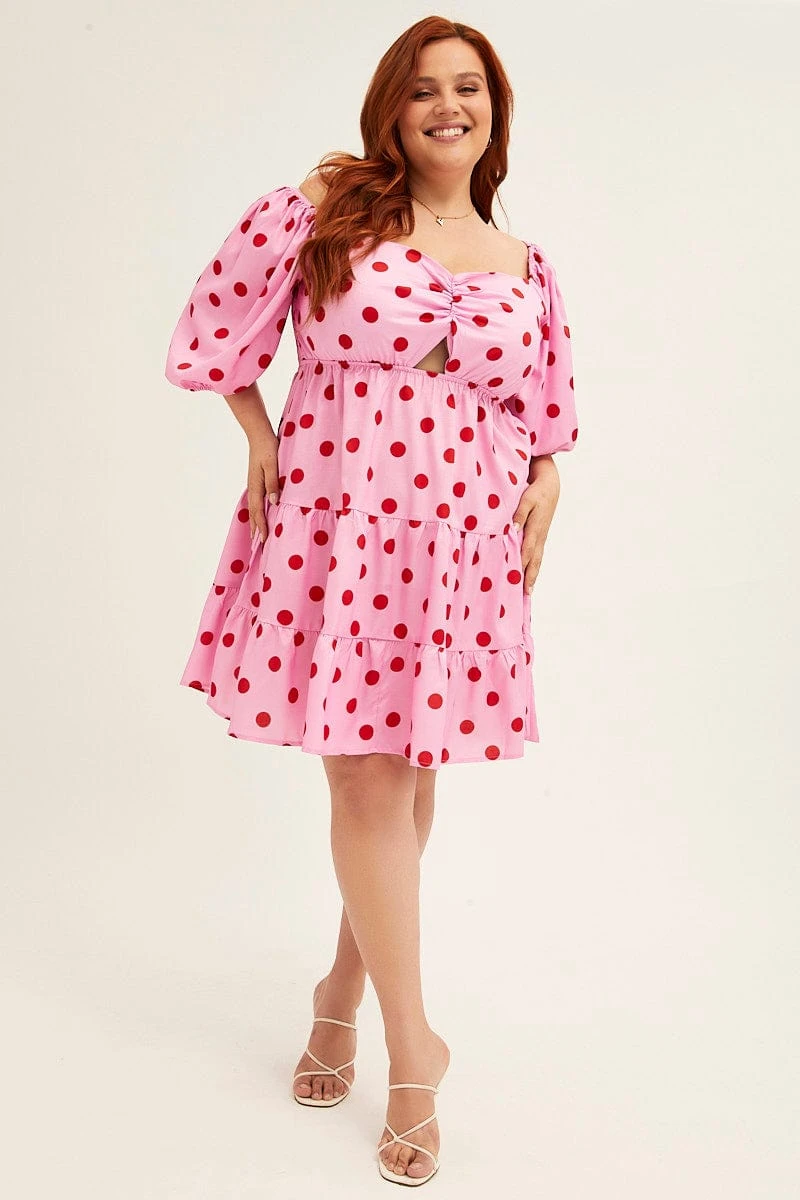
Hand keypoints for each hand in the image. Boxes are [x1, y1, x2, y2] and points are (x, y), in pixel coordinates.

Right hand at [247, 431, 279, 542]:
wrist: (258, 433)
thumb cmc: (268, 447)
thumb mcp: (273, 464)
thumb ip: (273, 482)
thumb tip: (274, 502)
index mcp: (257, 485)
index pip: (259, 511)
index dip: (262, 527)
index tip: (264, 541)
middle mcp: (253, 487)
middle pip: (254, 513)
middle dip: (256, 529)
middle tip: (258, 546)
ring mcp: (254, 484)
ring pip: (254, 508)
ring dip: (255, 522)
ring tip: (256, 535)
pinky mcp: (257, 480)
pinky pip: (256, 501)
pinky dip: (257, 512)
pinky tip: (260, 514)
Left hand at [511, 468, 560, 593]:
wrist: (550, 487)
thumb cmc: (536, 492)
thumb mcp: (526, 500)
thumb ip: (518, 515)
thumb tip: (512, 529)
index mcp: (535, 529)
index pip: (526, 550)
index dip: (521, 565)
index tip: (516, 579)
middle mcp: (539, 537)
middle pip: (534, 561)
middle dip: (529, 577)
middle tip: (525, 594)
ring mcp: (541, 538)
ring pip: (537, 560)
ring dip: (532, 576)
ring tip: (528, 592)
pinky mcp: (541, 537)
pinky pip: (537, 555)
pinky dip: (533, 567)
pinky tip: (529, 575)